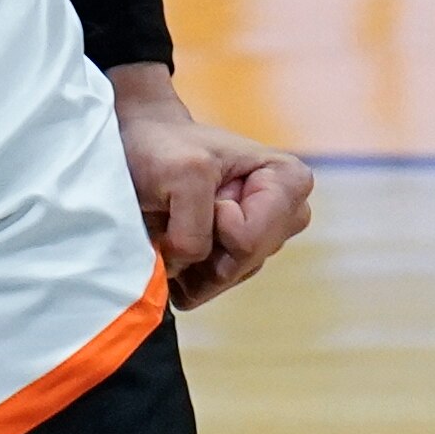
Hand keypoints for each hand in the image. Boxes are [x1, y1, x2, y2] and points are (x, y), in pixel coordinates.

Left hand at [109, 63, 313, 308]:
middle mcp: (287, 215)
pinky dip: (183, 271)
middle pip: (242, 264)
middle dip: (204, 245)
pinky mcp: (237, 261)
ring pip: (224, 279)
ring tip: (180, 218)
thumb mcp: (183, 174)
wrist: (144, 145)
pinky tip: (175, 239)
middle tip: (188, 204)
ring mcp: (264, 242)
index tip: (208, 188)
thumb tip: (186, 273)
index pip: (250, 239)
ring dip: (191, 257)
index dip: (218, 222)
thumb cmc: (167, 147)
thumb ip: (195, 230)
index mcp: (290, 182)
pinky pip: (207, 288)